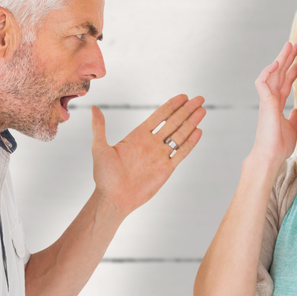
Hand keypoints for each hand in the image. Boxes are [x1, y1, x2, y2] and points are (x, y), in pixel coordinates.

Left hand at [90, 95, 205, 215]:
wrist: (113, 199)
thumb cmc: (104, 176)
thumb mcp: (99, 148)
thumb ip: (99, 127)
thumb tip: (94, 107)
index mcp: (138, 136)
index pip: (159, 116)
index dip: (171, 106)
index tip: (183, 96)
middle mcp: (151, 144)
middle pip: (173, 122)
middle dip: (187, 110)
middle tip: (199, 99)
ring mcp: (160, 156)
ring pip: (180, 135)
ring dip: (191, 123)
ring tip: (202, 110)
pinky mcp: (166, 170)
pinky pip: (181, 153)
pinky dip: (190, 143)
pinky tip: (198, 131)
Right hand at [249, 42, 296, 165]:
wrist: (271, 156)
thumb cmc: (279, 146)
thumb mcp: (292, 128)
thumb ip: (294, 118)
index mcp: (277, 104)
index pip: (285, 82)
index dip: (292, 69)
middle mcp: (271, 99)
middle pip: (279, 73)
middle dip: (287, 58)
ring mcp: (267, 100)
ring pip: (272, 74)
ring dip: (280, 59)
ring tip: (289, 46)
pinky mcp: (264, 103)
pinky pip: (263, 83)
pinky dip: (268, 72)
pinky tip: (277, 62)